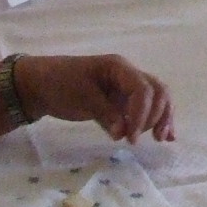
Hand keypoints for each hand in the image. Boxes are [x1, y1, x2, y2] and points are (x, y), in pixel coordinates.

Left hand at [15, 54, 175, 143]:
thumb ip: (105, 113)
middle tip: (148, 138)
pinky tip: (167, 136)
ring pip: (156, 99)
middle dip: (158, 115)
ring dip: (162, 117)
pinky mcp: (121, 102)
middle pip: (157, 90)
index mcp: (118, 68)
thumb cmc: (59, 84)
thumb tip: (124, 132)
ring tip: (161, 139)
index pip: (143, 89)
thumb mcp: (80, 97)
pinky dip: (155, 120)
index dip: (142, 114)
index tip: (131, 138)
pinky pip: (144, 109)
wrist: (39, 84)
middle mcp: (127, 76)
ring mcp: (126, 89)